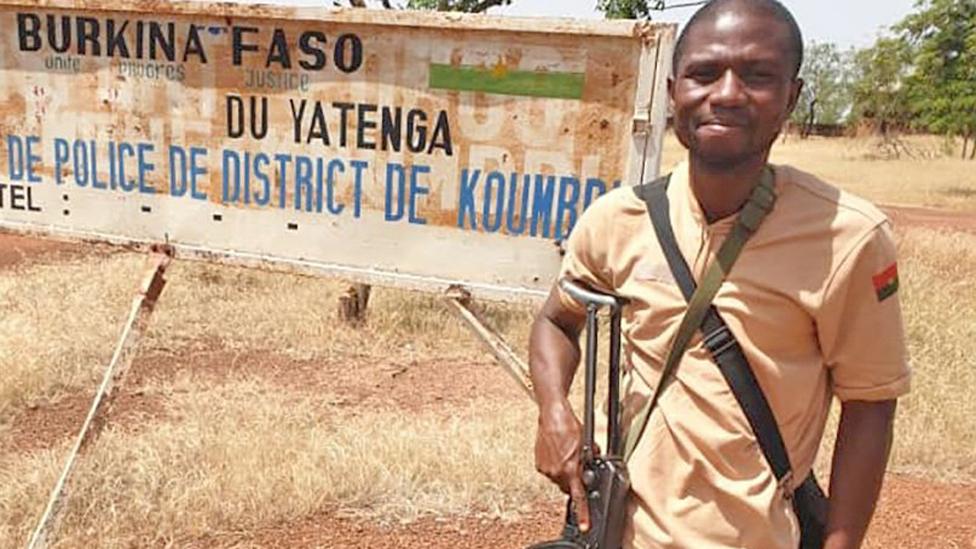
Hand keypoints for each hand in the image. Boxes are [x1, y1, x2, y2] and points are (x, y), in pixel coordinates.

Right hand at [534, 399, 590, 532]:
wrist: (552, 415)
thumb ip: (590, 459)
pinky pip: (550, 472)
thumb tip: (593, 464)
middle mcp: (557, 472)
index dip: (582, 511)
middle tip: (577, 464)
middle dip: (574, 479)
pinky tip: (557, 452)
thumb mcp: (587, 443)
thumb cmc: (568, 425)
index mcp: (570, 468)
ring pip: (559, 479)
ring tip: (565, 454)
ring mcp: (547, 469)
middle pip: (568, 486)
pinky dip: (555, 466)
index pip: (578, 495)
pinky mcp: (539, 464)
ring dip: (564, 471)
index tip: (584, 523)